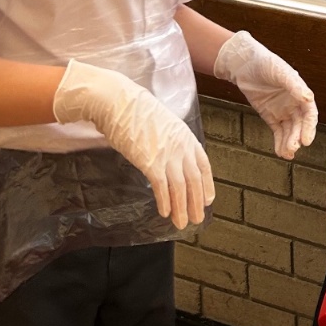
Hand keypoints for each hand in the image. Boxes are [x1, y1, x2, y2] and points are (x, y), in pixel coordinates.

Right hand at [53, 59, 213, 229]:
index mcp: (186, 136)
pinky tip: (165, 212)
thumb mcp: (161, 124)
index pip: (203, 164)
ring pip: (180, 188)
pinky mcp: (151, 162)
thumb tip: (169, 156)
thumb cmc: (135, 111)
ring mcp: (167, 154)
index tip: (207, 199)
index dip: (206, 184)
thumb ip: (169, 141)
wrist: (118, 102)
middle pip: (194, 180)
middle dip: (196, 202)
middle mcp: (181, 146)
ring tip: (181, 223)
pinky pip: (162, 187)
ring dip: (181, 208)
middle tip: (196, 219)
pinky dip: (165, 202)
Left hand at [212, 32, 317, 159]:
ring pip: (289, 130)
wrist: (244, 64)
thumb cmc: (265, 62)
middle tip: (294, 148)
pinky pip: (277, 131)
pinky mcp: (270, 115)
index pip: (309, 113)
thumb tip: (307, 98)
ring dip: (289, 142)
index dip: (309, 127)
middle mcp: (294, 103)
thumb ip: (294, 85)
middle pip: (299, 124)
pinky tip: (280, 152)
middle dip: (297, 137)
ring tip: (287, 154)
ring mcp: (282, 110)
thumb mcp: (280, 72)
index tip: (306, 140)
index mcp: (300, 92)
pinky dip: (279, 142)